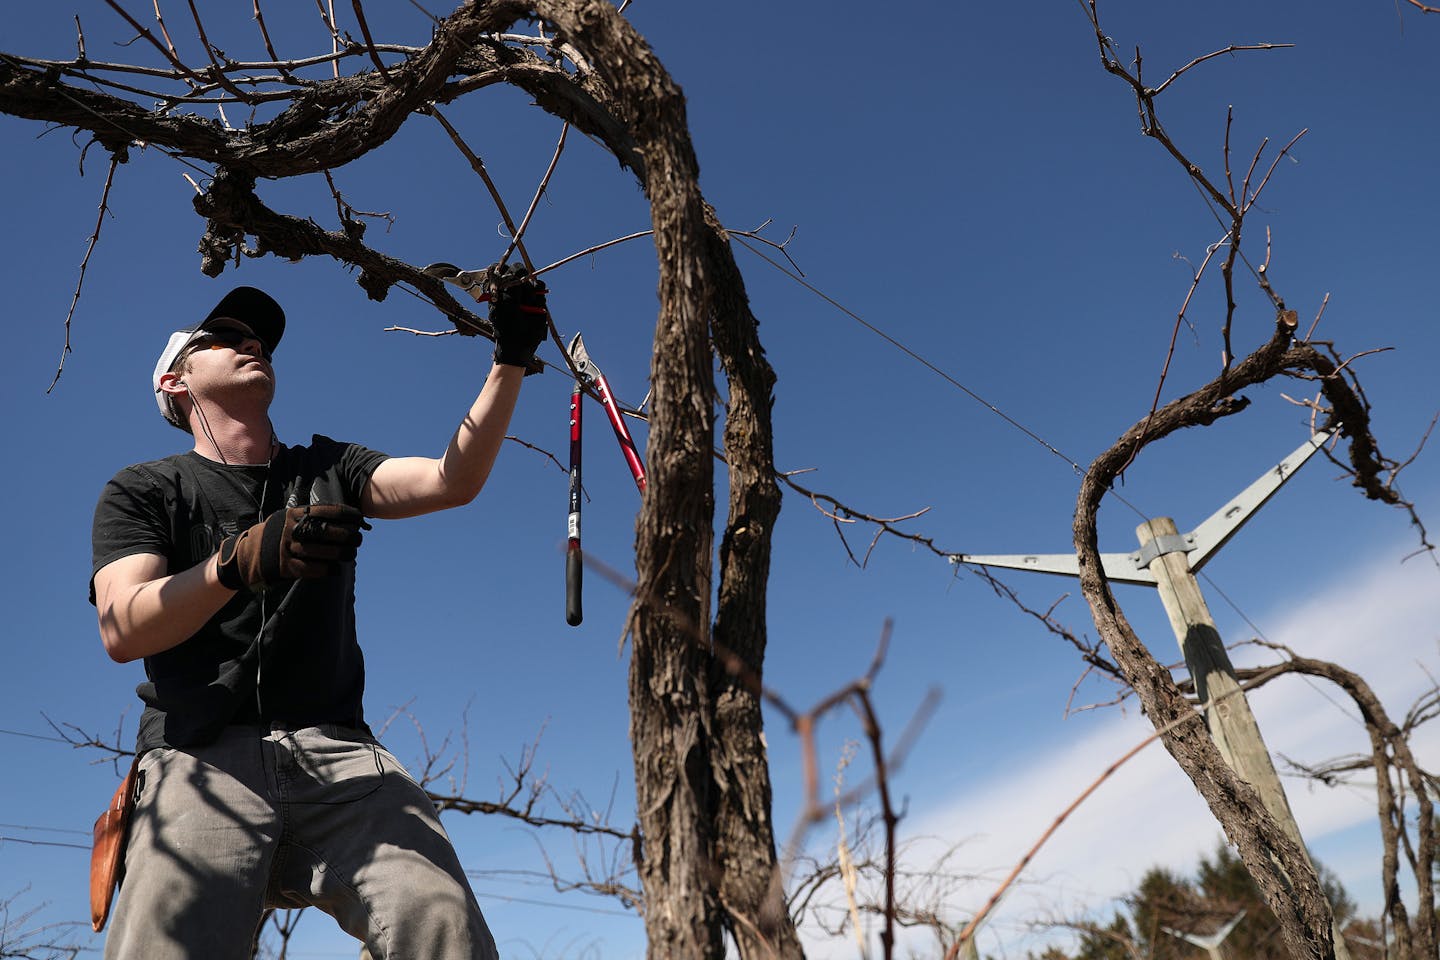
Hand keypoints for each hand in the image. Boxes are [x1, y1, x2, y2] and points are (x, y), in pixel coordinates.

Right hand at [216, 504, 368, 591]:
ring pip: (321, 551)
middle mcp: (291, 529)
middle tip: (359, 538)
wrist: (249, 553)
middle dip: (347, 535)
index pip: (326, 511)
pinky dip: (327, 570)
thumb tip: (345, 518)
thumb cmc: (278, 533)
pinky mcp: (285, 566)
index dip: (347, 515)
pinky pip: (311, 569)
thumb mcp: (290, 518)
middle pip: (326, 531)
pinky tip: (336, 570)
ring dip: (341, 554)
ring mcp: (287, 548)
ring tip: (351, 554)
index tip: (359, 518)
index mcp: (294, 514)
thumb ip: (311, 516)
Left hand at [488, 262, 547, 370]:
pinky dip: (539, 293)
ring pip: (531, 278)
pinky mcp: (537, 298)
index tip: (509, 279)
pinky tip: (535, 303)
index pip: (501, 269)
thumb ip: (510, 290)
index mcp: (498, 289)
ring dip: (530, 290)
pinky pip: (541, 287)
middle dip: (520, 280)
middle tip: (519, 294)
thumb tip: (517, 275)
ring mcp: (525, 292)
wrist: (519, 344)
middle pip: (518, 270)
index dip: (506, 271)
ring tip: (526, 304)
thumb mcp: (504, 308)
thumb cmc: (506, 326)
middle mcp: (511, 288)